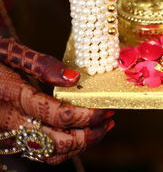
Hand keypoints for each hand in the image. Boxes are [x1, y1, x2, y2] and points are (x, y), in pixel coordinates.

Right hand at [0, 37, 113, 163]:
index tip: (105, 106)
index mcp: (11, 95)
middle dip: (90, 134)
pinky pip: (41, 153)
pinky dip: (66, 148)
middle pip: (58, 142)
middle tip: (108, 118)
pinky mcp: (9, 141)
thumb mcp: (8, 51)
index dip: (87, 114)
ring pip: (51, 154)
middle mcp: (8, 122)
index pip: (58, 115)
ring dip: (81, 144)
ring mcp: (8, 136)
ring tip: (101, 128)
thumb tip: (73, 77)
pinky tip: (79, 133)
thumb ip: (39, 64)